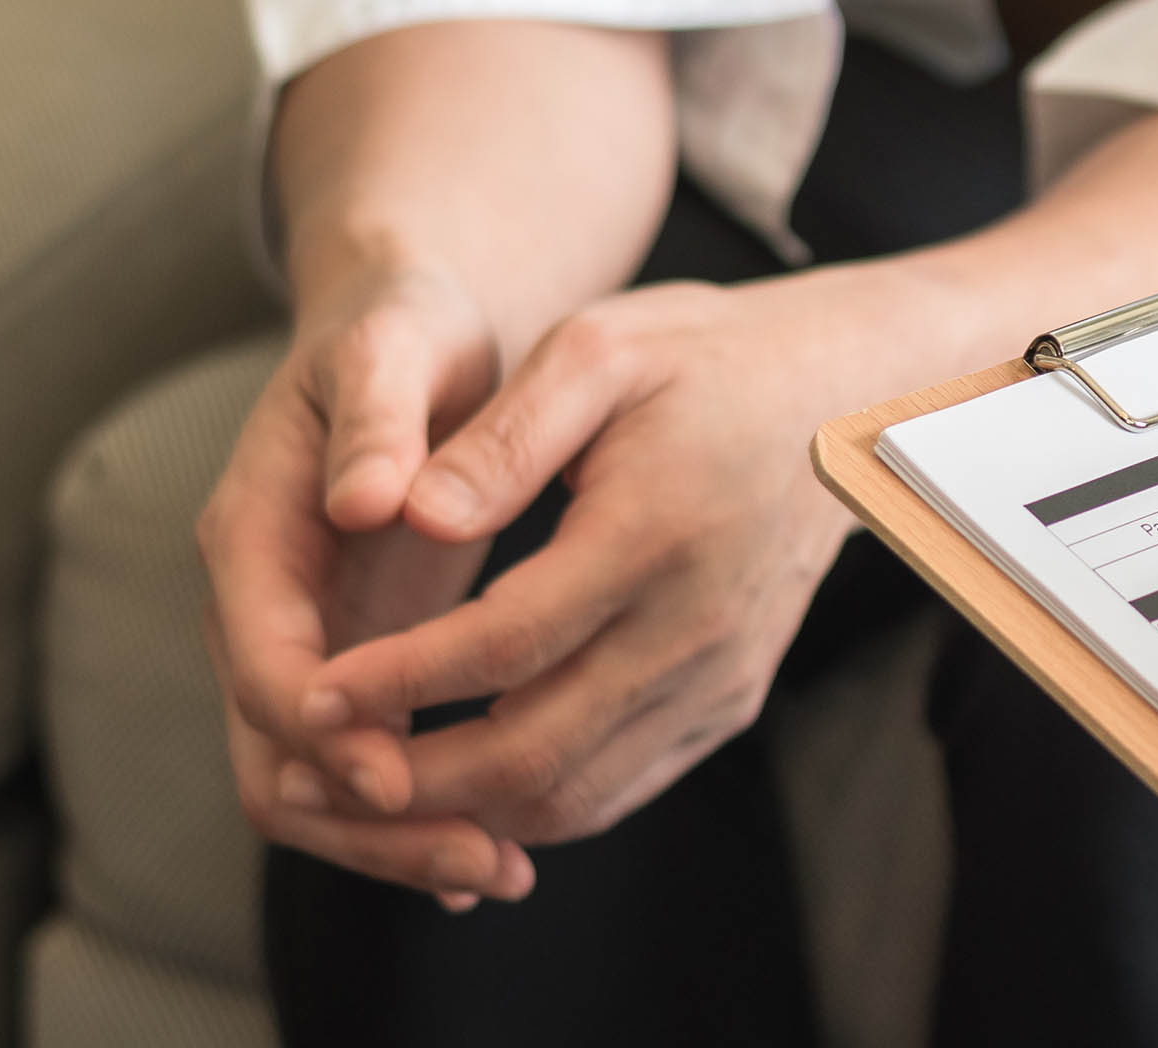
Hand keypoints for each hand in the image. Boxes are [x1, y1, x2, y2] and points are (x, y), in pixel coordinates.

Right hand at [196, 261, 535, 908]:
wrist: (411, 336)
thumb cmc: (403, 333)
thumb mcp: (392, 349)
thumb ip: (374, 419)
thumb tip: (363, 500)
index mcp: (252, 535)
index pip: (261, 661)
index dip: (321, 725)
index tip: (393, 770)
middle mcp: (261, 607)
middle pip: (276, 757)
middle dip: (363, 822)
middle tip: (470, 861)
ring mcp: (305, 644)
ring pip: (316, 783)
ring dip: (397, 838)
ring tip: (500, 874)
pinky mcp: (358, 664)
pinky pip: (366, 765)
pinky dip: (420, 814)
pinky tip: (496, 854)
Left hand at [284, 267, 908, 858]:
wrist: (845, 403)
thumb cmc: (707, 359)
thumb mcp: (598, 348)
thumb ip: (500, 438)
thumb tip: (407, 514)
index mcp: (657, 533)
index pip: (503, 643)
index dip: (398, 681)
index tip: (312, 691)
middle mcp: (700, 626)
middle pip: (534, 751)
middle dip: (410, 777)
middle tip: (313, 768)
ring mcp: (724, 677)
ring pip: (574, 794)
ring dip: (461, 809)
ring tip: (368, 782)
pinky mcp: (732, 702)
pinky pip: (617, 787)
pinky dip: (527, 800)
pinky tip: (458, 773)